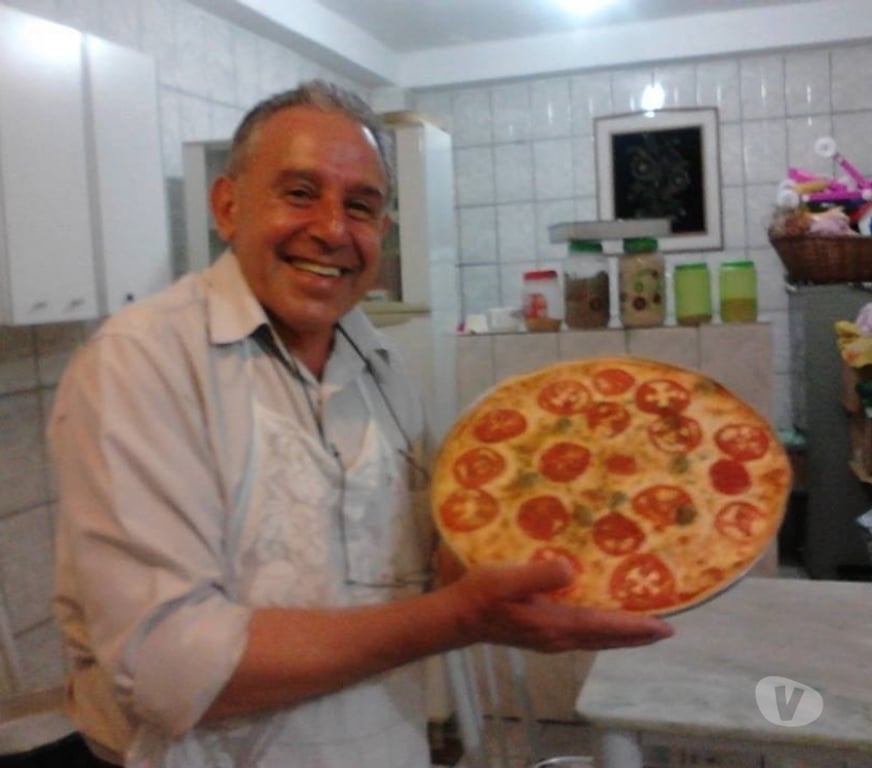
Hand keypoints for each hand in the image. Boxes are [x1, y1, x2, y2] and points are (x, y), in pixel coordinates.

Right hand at [445, 558, 673, 651]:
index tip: (664, 626)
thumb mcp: (508, 578)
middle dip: (636, 635)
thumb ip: (539, 575)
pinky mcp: (543, 636)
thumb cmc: (483, 594)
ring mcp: (551, 640)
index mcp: (555, 624)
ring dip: (622, 636)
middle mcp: (559, 638)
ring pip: (596, 640)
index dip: (634, 627)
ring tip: (643, 629)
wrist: (460, 617)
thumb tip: (571, 570)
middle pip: (606, 639)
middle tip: (666, 630)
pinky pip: (584, 637)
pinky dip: (604, 633)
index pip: (604, 626)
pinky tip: (603, 624)